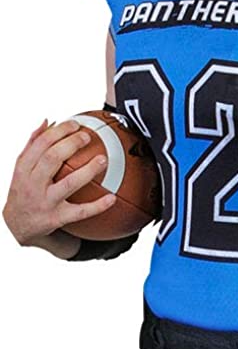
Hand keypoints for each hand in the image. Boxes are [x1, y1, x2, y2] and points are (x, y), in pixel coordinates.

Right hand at [2, 118, 116, 246]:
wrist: (15, 226)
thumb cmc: (22, 193)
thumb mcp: (21, 169)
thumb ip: (33, 144)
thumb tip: (48, 122)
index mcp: (24, 169)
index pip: (41, 144)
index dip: (60, 131)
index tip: (75, 124)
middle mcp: (33, 185)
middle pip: (52, 159)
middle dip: (72, 144)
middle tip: (88, 137)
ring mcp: (45, 202)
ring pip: (69, 184)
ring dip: (88, 170)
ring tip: (102, 160)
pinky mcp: (56, 219)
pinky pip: (80, 212)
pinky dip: (98, 206)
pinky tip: (112, 198)